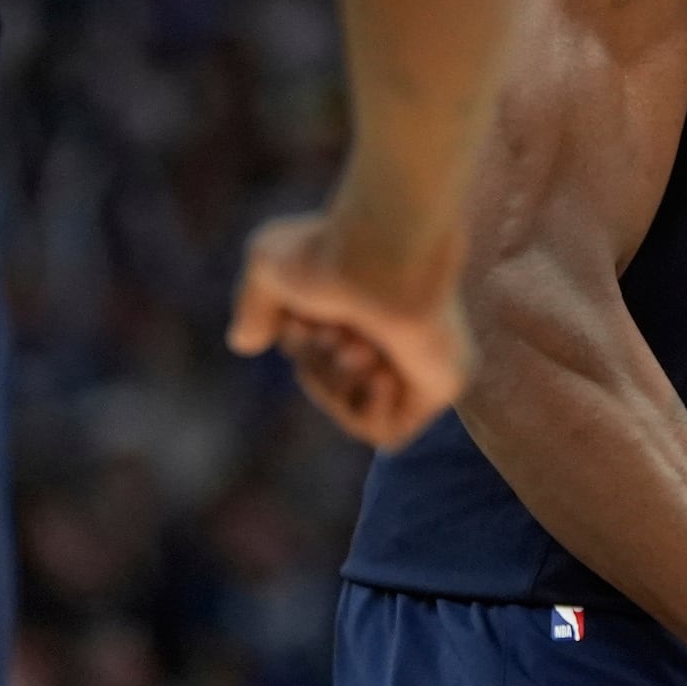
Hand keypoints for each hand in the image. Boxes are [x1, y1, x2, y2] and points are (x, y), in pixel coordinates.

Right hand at [227, 213, 470, 447]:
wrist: (385, 254)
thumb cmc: (329, 251)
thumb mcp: (268, 267)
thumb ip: (255, 306)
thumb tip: (246, 344)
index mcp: (363, 300)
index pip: (317, 351)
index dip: (299, 346)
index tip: (299, 323)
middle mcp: (392, 328)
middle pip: (330, 380)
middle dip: (317, 364)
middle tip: (334, 333)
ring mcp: (418, 356)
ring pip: (354, 406)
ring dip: (341, 383)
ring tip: (362, 347)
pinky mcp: (440, 383)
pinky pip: (392, 434)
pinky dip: (371, 411)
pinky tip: (384, 373)